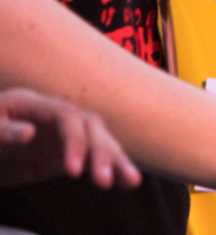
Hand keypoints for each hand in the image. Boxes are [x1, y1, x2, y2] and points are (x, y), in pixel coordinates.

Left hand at [0, 89, 138, 189]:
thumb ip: (3, 131)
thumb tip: (29, 133)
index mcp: (37, 104)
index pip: (67, 117)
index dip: (75, 142)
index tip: (73, 172)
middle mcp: (59, 115)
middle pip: (92, 128)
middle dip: (101, 154)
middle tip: (103, 182)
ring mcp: (66, 132)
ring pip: (100, 141)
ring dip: (116, 161)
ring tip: (133, 181)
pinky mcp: (68, 151)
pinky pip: (94, 157)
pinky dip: (112, 166)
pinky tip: (126, 181)